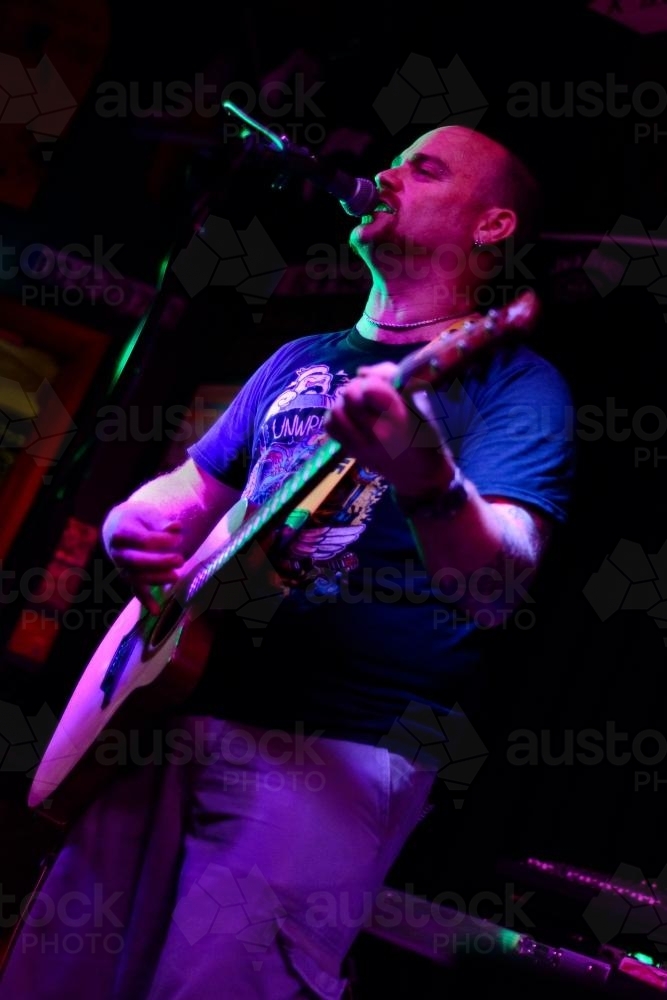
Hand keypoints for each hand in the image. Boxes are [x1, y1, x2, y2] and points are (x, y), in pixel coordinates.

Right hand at [103, 502, 184, 613]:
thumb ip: (161, 522)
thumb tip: (176, 527)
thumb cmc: (137, 518)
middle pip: (137, 561)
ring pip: (136, 577)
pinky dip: (145, 600)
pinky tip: (155, 610)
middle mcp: (117, 552)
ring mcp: (120, 566)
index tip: (178, 539)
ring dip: (156, 579)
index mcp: (120, 532)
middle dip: (160, 563)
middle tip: (181, 560)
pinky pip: (134, 589)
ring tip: (175, 576)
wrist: (118, 525)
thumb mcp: (147, 513)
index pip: (143, 540)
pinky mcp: (127, 576)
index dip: (163, 541)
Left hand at [324, 362, 453, 494]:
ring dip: (344, 402)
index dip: (374, 380)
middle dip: (358, 387)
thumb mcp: (420, 403)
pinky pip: (330, 426)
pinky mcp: (350, 451)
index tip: (383, 385)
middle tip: (369, 393)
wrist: (420, 475)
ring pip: (336, 410)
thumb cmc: (425, 435)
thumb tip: (362, 372)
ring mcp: (360, 445)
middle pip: (350, 395)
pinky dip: (336, 416)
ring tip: (358, 405)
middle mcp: (377, 434)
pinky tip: (350, 416)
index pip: (371, 389)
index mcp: (400, 420)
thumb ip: (393, 380)